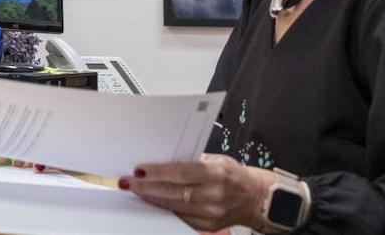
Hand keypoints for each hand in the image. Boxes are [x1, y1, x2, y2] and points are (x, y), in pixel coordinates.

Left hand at [120, 154, 272, 231]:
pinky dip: (164, 209)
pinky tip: (152, 203)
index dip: (156, 172)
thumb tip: (162, 159)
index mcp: (215, 174)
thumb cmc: (234, 175)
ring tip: (135, 191)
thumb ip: (191, 160)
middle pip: (172, 192)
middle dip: (146, 187)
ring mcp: (210, 212)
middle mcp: (213, 194)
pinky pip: (180, 217)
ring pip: (173, 207)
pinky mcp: (207, 225)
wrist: (255, 198)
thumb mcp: (216, 159)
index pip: (179, 173)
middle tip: (128, 182)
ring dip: (151, 199)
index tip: (139, 170)